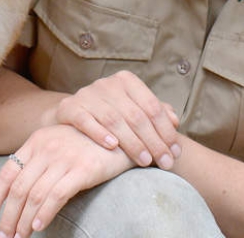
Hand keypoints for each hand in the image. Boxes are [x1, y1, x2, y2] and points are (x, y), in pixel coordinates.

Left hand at [0, 124, 133, 237]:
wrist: (121, 131)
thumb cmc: (86, 143)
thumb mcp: (57, 145)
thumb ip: (38, 162)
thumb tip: (18, 194)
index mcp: (35, 142)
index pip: (7, 173)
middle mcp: (46, 149)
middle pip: (19, 189)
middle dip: (8, 216)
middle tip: (4, 236)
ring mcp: (64, 158)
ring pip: (35, 195)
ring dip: (24, 220)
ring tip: (20, 237)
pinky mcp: (83, 169)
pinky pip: (57, 195)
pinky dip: (45, 214)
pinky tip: (38, 227)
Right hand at [54, 70, 180, 169]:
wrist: (73, 115)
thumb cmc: (111, 115)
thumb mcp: (134, 111)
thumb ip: (155, 114)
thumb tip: (174, 120)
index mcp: (126, 81)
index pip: (151, 106)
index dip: (165, 131)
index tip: (175, 152)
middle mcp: (106, 84)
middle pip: (135, 115)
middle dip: (153, 142)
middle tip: (164, 162)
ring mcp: (86, 94)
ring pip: (114, 119)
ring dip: (132, 143)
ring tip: (144, 161)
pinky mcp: (69, 107)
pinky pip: (85, 120)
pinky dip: (100, 133)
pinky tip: (112, 147)